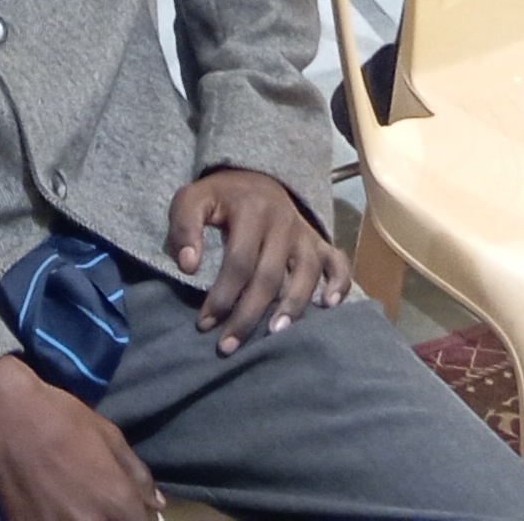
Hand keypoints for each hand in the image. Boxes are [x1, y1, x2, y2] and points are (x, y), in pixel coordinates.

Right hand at [0, 355, 159, 520]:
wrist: (7, 418)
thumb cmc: (64, 419)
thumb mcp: (110, 436)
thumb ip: (137, 475)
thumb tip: (156, 504)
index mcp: (116, 500)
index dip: (139, 517)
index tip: (131, 511)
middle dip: (115, 520)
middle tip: (103, 506)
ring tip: (80, 508)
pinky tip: (56, 511)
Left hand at [168, 167, 346, 352]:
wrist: (254, 178)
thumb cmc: (219, 197)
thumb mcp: (192, 200)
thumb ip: (184, 228)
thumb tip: (188, 266)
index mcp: (252, 210)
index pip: (238, 261)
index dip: (222, 296)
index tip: (204, 323)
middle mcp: (284, 221)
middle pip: (269, 276)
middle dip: (248, 315)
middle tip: (228, 346)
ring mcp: (305, 232)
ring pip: (307, 273)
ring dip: (293, 305)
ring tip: (275, 333)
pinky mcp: (319, 241)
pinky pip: (338, 262)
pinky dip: (339, 283)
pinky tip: (329, 306)